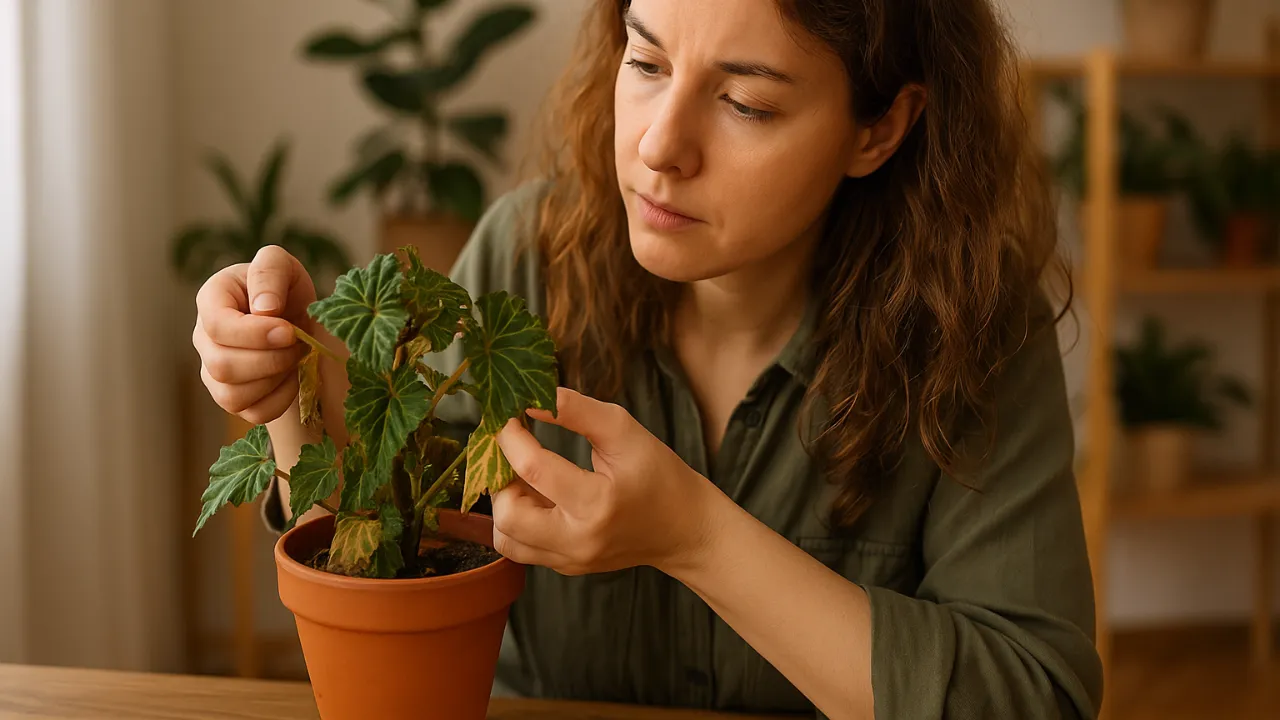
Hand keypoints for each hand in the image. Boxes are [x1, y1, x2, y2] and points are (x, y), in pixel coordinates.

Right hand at [193, 246, 315, 424]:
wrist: (295, 318)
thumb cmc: (284, 288)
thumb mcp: (281, 264)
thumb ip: (269, 272)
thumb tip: (264, 309)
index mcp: (211, 300)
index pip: (216, 326)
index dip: (254, 334)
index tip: (288, 330)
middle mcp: (204, 338)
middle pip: (222, 366)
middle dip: (270, 360)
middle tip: (297, 344)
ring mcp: (213, 371)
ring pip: (232, 395)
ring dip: (274, 380)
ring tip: (293, 358)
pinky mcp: (232, 396)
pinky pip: (252, 413)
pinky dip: (280, 400)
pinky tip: (290, 378)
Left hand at [491, 387, 720, 576]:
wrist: (684, 527)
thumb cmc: (659, 473)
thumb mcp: (625, 430)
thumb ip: (576, 410)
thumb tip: (531, 401)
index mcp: (596, 503)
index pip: (533, 468)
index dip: (511, 436)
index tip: (509, 416)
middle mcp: (578, 540)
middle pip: (507, 515)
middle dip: (502, 476)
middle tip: (517, 452)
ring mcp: (570, 559)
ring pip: (506, 538)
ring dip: (505, 502)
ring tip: (525, 477)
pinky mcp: (566, 566)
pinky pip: (521, 547)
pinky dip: (519, 519)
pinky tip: (538, 497)